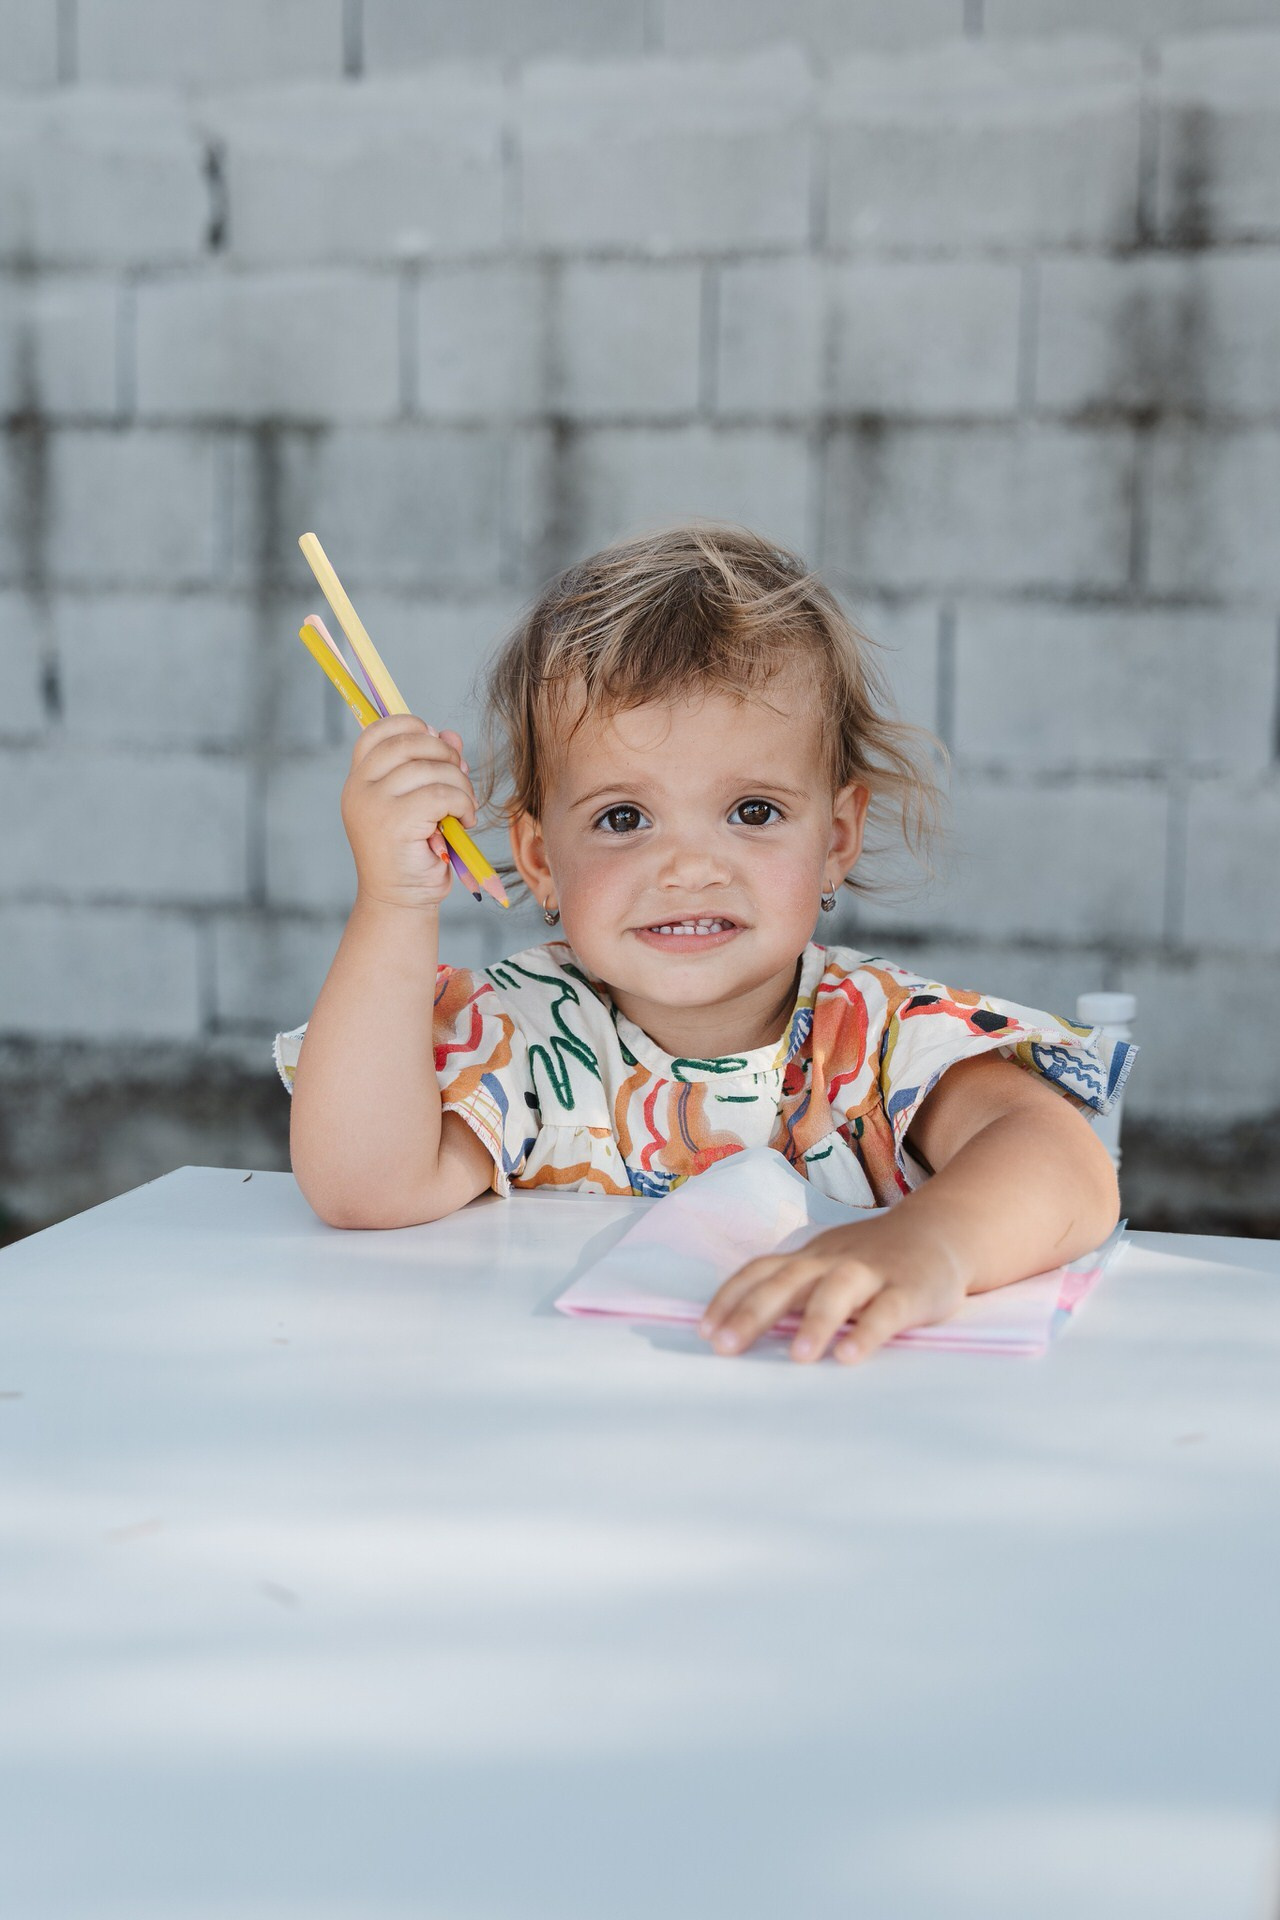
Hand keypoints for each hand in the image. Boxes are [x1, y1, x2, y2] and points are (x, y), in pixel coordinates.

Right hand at [340, 716, 476, 911]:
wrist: (399, 902)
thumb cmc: (411, 855)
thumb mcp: (420, 804)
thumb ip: (431, 766)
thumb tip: (450, 734)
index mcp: (359, 780)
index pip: (378, 731)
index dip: (411, 725)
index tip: (437, 741)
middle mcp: (359, 787)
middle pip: (408, 742)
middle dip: (445, 754)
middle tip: (461, 779)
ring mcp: (373, 803)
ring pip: (431, 769)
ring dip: (460, 785)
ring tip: (464, 809)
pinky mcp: (394, 820)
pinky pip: (441, 795)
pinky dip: (462, 804)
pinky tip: (464, 822)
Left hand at [698, 1212, 968, 1364]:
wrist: (939, 1231)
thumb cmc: (871, 1260)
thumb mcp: (826, 1266)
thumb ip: (791, 1291)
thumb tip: (737, 1329)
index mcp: (808, 1258)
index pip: (759, 1272)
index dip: (730, 1298)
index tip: (705, 1330)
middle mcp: (832, 1261)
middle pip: (786, 1281)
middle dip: (752, 1313)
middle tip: (724, 1347)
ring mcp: (872, 1273)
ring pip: (837, 1291)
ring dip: (816, 1321)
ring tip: (798, 1357)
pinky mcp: (910, 1290)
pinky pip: (887, 1312)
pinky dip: (868, 1333)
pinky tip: (849, 1357)